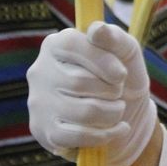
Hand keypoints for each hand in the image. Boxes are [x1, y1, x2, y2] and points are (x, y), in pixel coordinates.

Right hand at [27, 22, 157, 165]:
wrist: (124, 116)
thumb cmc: (121, 78)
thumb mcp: (127, 54)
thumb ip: (116, 39)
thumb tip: (97, 29)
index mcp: (57, 45)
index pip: (72, 45)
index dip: (102, 60)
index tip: (121, 74)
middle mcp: (40, 71)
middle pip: (79, 83)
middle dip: (112, 91)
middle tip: (118, 92)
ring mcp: (38, 103)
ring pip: (83, 112)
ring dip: (113, 113)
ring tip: (117, 110)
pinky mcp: (43, 130)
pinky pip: (78, 136)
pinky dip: (106, 135)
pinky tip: (118, 129)